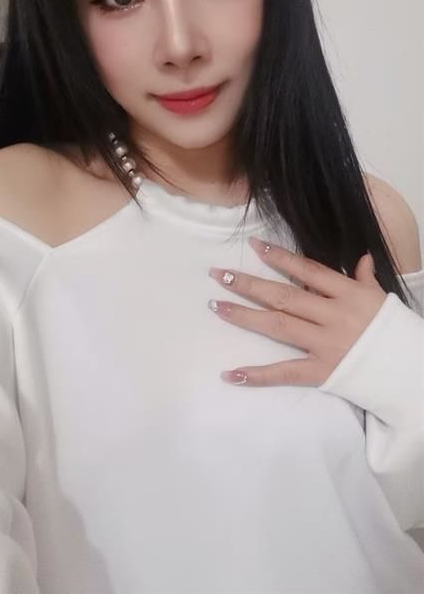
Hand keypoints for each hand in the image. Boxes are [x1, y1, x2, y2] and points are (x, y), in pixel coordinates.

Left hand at [208, 237, 386, 386]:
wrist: (412, 371)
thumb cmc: (394, 331)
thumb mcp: (380, 298)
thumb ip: (365, 279)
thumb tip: (361, 258)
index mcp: (347, 293)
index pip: (307, 270)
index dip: (279, 257)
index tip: (253, 246)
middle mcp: (332, 316)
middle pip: (283, 296)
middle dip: (249, 284)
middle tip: (219, 274)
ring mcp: (325, 344)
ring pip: (277, 326)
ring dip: (244, 315)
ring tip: (216, 305)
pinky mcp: (321, 372)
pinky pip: (284, 373)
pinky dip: (256, 375)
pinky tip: (230, 373)